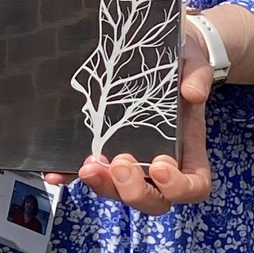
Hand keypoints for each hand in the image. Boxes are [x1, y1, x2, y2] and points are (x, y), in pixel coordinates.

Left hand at [75, 24, 213, 214]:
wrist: (162, 52)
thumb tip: (192, 93)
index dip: (178, 187)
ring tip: (88, 165)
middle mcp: (161, 165)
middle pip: (152, 200)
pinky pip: (91, 173)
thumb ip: (197, 76)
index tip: (160, 166)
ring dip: (102, 186)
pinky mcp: (105, 153)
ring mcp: (132, 163)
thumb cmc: (183, 65)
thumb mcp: (195, 64)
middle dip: (133, 190)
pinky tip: (56, 173)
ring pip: (119, 192)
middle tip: (119, 163)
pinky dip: (71, 176)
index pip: (193, 186)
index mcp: (189, 150)